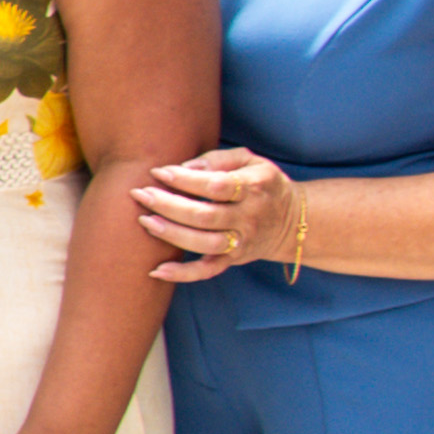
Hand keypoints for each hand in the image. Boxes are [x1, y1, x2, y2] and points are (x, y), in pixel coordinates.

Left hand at [132, 146, 297, 286]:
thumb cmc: (261, 182)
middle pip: (205, 216)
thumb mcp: (250, 161)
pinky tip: (157, 270)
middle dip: (169, 205)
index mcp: (254, 187)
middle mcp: (249, 217)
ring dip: (171, 234)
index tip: (159, 172)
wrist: (292, 221)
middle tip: (141, 194)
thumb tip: (185, 166)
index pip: (216, 186)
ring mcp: (242, 241)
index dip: (186, 180)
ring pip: (204, 244)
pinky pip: (208, 271)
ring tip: (145, 221)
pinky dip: (183, 274)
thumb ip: (219, 159)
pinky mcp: (234, 259)